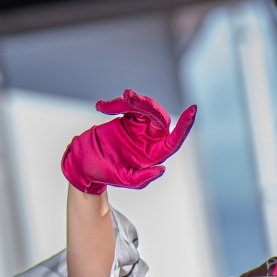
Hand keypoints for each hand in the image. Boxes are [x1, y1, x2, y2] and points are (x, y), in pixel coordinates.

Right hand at [61, 90, 196, 193]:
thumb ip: (143, 177)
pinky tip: (102, 107)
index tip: (192, 111)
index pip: (174, 140)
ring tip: (107, 106)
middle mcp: (150, 140)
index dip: (184, 126)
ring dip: (128, 102)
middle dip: (146, 105)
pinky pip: (129, 105)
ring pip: (144, 108)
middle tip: (128, 97)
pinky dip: (116, 103)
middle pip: (159, 118)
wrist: (84, 161)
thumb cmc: (105, 173)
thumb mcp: (125, 179)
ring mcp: (139, 128)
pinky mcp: (127, 118)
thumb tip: (162, 168)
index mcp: (154, 154)